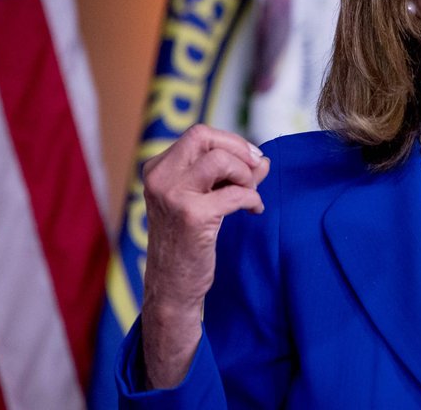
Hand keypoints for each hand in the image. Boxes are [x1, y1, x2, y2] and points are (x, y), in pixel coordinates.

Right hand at [139, 123, 269, 388]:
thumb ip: (233, 177)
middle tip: (252, 173)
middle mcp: (159, 178)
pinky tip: (254, 210)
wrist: (173, 286)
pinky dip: (252, 199)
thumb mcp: (206, 201)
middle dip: (237, 150)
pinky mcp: (192, 215)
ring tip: (249, 194)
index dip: (231, 143)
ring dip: (244, 175)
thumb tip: (263, 158)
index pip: (199, 134)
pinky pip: (236, 193)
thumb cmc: (188, 242)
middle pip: (204, 136)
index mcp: (157, 170)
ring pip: (219, 160)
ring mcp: (172, 195)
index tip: (250, 160)